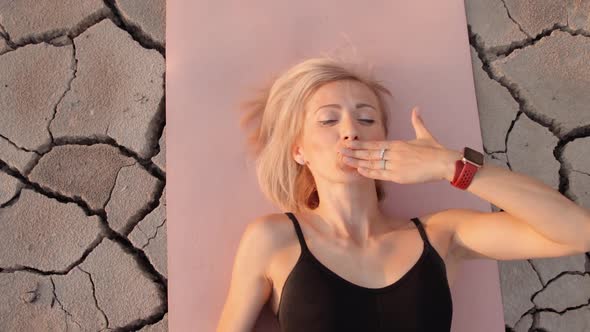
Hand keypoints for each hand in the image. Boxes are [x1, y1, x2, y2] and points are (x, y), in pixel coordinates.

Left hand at [339, 106, 461, 183]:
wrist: (444, 163)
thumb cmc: (435, 150)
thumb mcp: (424, 134)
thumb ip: (417, 122)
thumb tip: (417, 108)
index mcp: (397, 144)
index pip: (373, 144)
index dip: (359, 144)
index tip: (348, 143)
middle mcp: (393, 153)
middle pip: (369, 152)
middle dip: (353, 151)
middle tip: (338, 150)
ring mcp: (395, 165)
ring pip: (371, 163)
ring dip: (356, 161)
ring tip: (343, 160)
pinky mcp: (399, 176)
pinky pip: (381, 174)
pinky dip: (369, 172)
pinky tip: (359, 170)